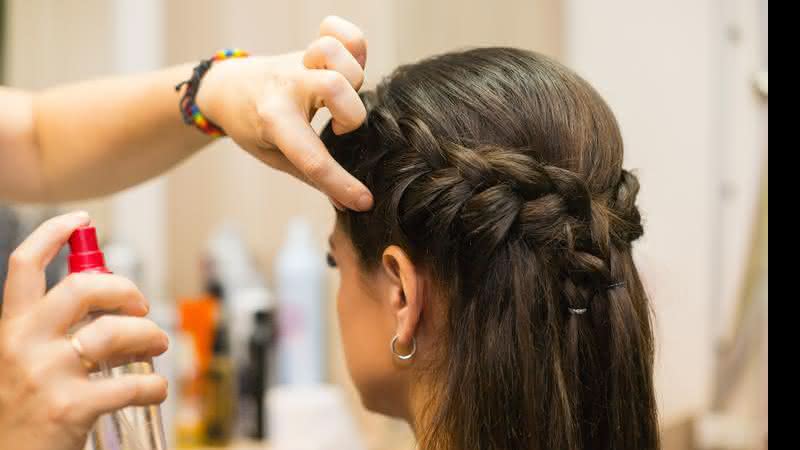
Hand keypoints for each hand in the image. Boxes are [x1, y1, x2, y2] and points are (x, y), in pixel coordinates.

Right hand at [0, 212, 168, 449]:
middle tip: (141, 305)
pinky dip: (154, 385)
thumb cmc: (27, 411)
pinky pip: (131, 383)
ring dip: (149, 334)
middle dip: (124, 288)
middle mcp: (22, 345)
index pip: (23, 265)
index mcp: (10, 329)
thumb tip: (108, 302)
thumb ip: (52, 330)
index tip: (82, 220)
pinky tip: (156, 389)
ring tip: (159, 345)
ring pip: (113, 331)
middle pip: (81, 288)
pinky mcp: (71, 407)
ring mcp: (45, 375)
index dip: (52, 234)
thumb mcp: (23, 361)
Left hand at [198, 16, 372, 210]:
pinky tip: (347, 65)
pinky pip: (339, 31)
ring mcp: (301, 62)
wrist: (227, 88)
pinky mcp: (311, 48)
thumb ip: (311, 176)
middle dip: (351, 116)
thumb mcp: (274, 157)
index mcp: (273, 118)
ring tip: (339, 96)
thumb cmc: (252, 126)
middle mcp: (289, 84)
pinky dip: (351, 44)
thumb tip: (348, 202)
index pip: (313, 156)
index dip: (342, 183)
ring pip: (339, 55)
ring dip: (350, 76)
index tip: (364, 201)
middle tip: (335, 128)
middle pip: (337, 87)